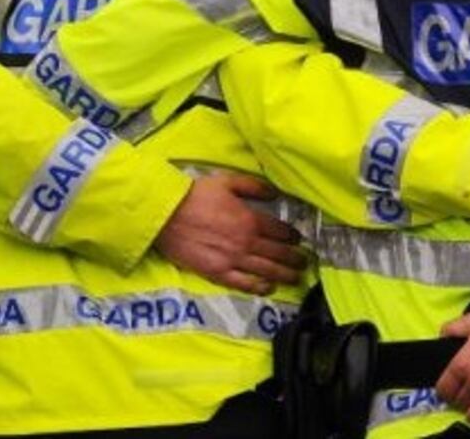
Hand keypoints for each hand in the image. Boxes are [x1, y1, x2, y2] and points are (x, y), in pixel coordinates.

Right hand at [154, 173, 307, 294]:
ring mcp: (232, 259)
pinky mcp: (217, 272)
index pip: (281, 232)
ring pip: (266, 271)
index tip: (298, 239)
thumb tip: (275, 192)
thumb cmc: (195, 195)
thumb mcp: (228, 181)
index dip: (293, 236)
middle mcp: (246, 242)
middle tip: (304, 262)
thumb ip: (255, 186)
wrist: (165, 213)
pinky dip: (258, 287)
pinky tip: (269, 288)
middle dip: (295, 259)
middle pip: (278, 253)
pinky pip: (243, 283)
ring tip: (295, 278)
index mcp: (251, 220)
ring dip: (285, 275)